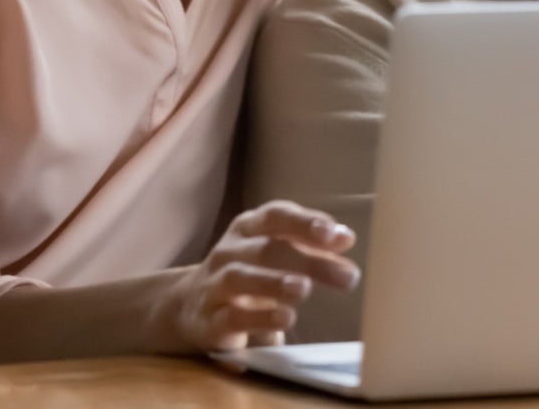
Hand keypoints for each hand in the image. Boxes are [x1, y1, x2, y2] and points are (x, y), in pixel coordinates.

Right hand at [170, 200, 358, 351]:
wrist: (191, 305)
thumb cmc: (249, 273)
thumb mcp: (276, 253)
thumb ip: (310, 246)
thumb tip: (346, 238)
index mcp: (248, 228)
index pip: (276, 216)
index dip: (307, 223)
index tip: (340, 237)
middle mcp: (228, 251)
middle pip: (265, 248)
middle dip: (307, 259)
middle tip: (347, 276)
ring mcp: (214, 285)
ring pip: (240, 277)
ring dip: (274, 282)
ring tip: (304, 288)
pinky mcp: (208, 321)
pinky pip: (232, 317)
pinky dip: (259, 318)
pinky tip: (286, 318)